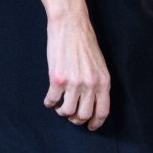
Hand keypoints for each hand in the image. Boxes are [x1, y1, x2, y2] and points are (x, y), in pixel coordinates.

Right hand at [45, 8, 111, 128]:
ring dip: (62, 112)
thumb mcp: (99, 64)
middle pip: (83, 115)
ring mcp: (73, 82)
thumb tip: (92, 101)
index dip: (95, 123)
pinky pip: (52, 100)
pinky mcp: (57, 78)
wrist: (70, 25)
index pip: (102, 111)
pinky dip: (49, 103)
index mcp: (103, 81)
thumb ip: (97, 83)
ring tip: (59, 106)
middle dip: (76, 119)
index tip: (90, 126)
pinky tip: (49, 100)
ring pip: (67, 111)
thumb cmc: (84, 42)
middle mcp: (90, 84)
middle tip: (71, 116)